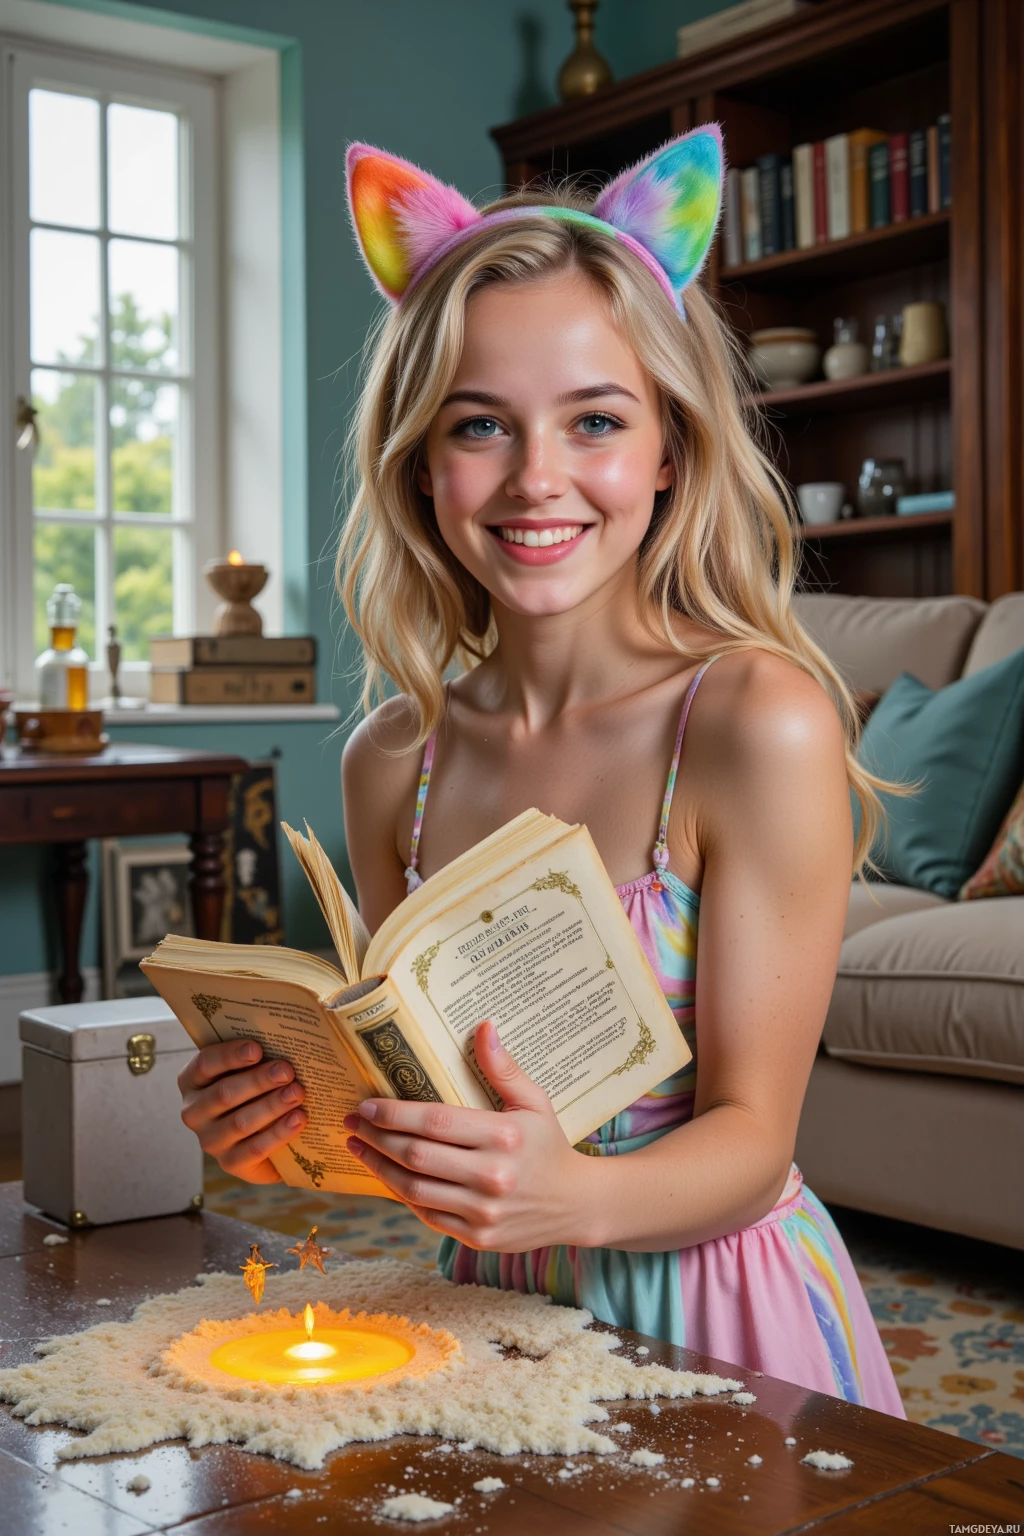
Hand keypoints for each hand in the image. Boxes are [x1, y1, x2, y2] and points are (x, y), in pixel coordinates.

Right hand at [177, 1040, 307, 1182]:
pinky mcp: (229, 1163)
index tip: (258, 1048)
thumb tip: (284, 1038)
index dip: (230, 1055)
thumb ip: (257, 1056)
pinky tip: (298, 1119)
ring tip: (298, 1092)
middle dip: (258, 1081)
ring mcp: (210, 1140)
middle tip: (287, 1070)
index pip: (205, 1064)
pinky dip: (278, 1134)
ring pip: (239, 1123)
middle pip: (224, 1094)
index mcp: (192, 1081)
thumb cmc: (255, 1089)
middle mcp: (194, 1112)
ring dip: (271, 1106)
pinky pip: (253, 1150)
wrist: (264, 1135)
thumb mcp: (249, 1069)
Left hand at [344, 1021, 597, 1251]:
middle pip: (416, 1155)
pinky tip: (387, 1176)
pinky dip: (402, 1196)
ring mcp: (484, 1211)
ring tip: (358, 1148)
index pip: (435, 1122)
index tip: (366, 1105)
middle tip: (352, 1123)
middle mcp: (492, 1175)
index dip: (394, 1114)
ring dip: (379, 1167)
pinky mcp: (478, 1238)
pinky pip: (427, 1215)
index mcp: (503, 1136)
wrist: (575, 1204)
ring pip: (413, 1189)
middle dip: (376, 1138)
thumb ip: (504, 1068)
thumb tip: (483, 1027)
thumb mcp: (534, 1102)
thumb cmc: (548, 1145)